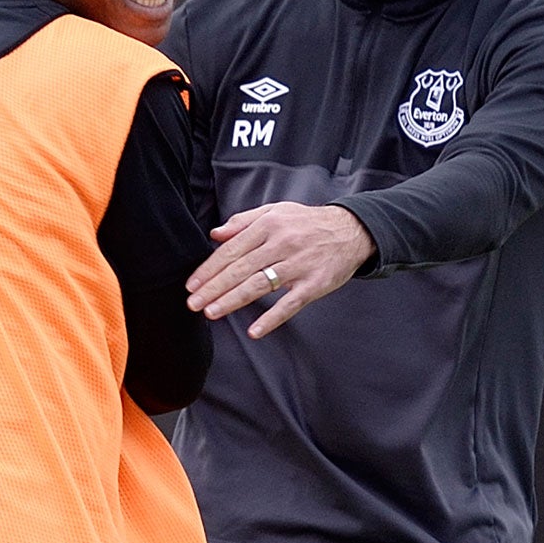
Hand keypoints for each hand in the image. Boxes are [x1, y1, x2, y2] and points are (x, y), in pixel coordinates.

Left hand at [186, 202, 375, 338]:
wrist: (351, 231)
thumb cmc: (307, 222)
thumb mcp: (276, 211)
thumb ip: (243, 221)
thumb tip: (215, 234)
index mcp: (268, 226)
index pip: (232, 250)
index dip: (210, 269)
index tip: (192, 284)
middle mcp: (281, 244)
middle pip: (241, 269)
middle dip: (214, 288)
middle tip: (193, 303)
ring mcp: (298, 265)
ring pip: (260, 285)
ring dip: (233, 301)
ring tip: (212, 312)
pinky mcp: (314, 284)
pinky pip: (290, 304)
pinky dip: (272, 318)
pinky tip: (254, 331)